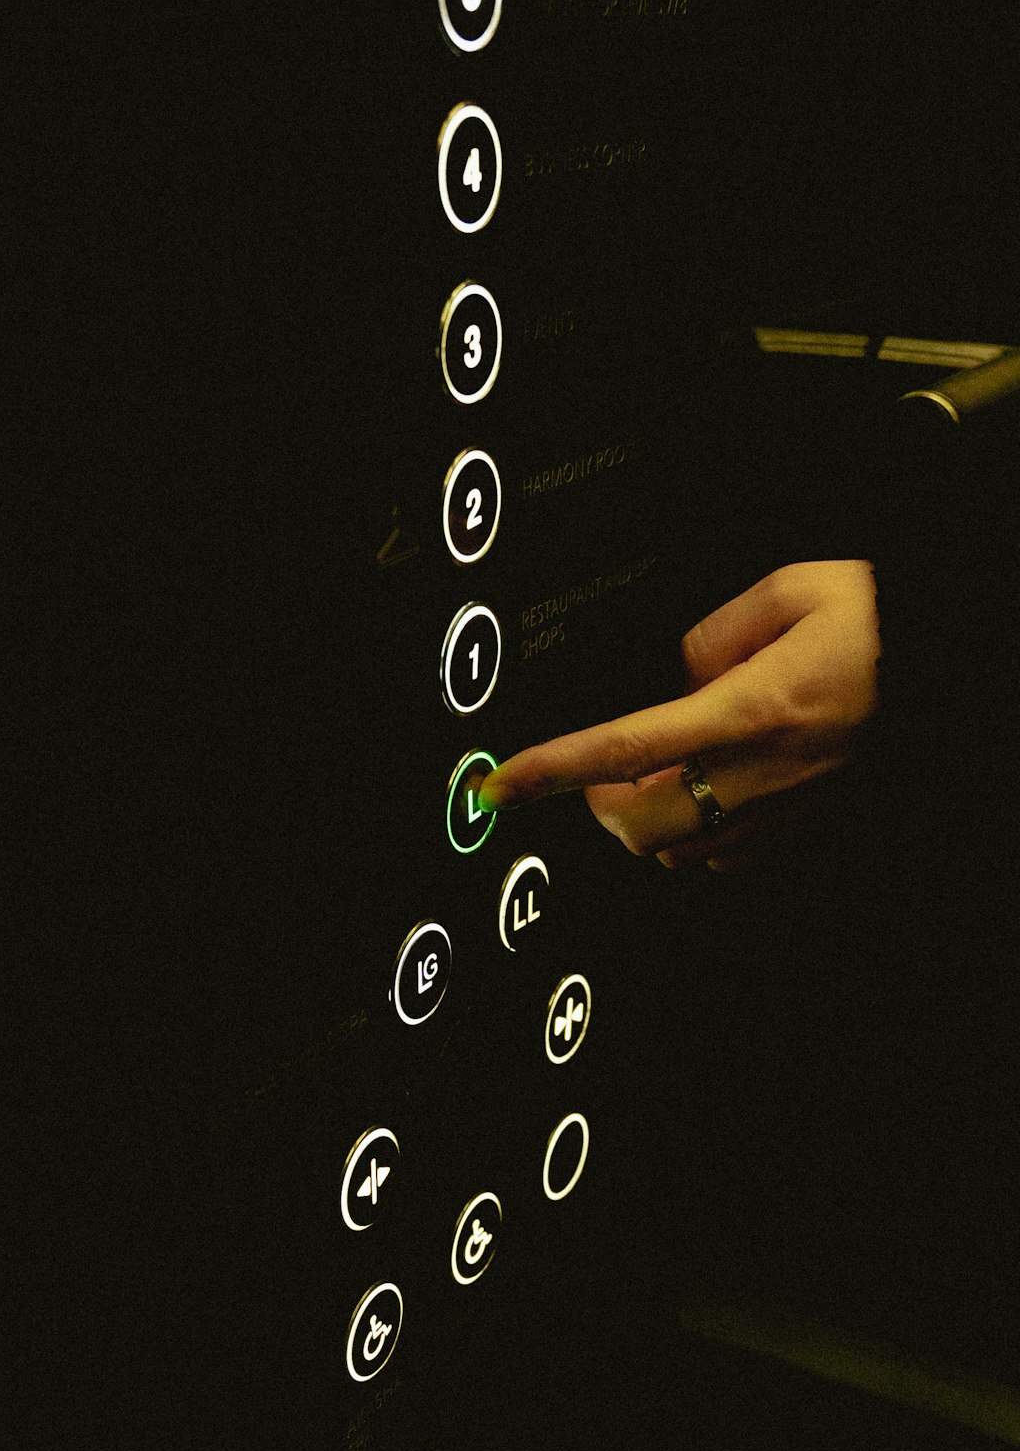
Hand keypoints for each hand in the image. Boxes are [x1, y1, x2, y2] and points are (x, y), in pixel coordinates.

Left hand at [478, 561, 880, 871]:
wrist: (949, 662)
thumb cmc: (879, 621)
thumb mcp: (790, 590)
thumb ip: (713, 633)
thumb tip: (679, 675)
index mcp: (746, 709)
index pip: (622, 749)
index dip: (550, 770)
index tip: (501, 783)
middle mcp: (760, 772)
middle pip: (637, 826)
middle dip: (600, 806)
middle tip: (602, 773)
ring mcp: (783, 809)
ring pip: (676, 851)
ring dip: (648, 822)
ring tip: (662, 777)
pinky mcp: (804, 826)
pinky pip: (724, 859)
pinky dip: (696, 838)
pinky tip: (708, 797)